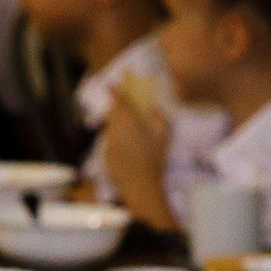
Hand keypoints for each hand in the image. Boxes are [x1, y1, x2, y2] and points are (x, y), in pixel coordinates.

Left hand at [100, 88, 172, 221]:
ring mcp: (109, 140)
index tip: (111, 85)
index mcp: (129, 121)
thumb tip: (155, 108)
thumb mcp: (164, 140)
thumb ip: (162, 120)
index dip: (114, 91)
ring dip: (117, 127)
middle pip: (112, 113)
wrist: (141, 185)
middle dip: (117, 110)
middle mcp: (115, 127)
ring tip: (130, 136)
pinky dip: (117, 143)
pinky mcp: (106, 153)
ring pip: (110, 127)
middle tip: (125, 112)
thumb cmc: (154, 162)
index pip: (118, 100)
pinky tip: (128, 152)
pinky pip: (110, 143)